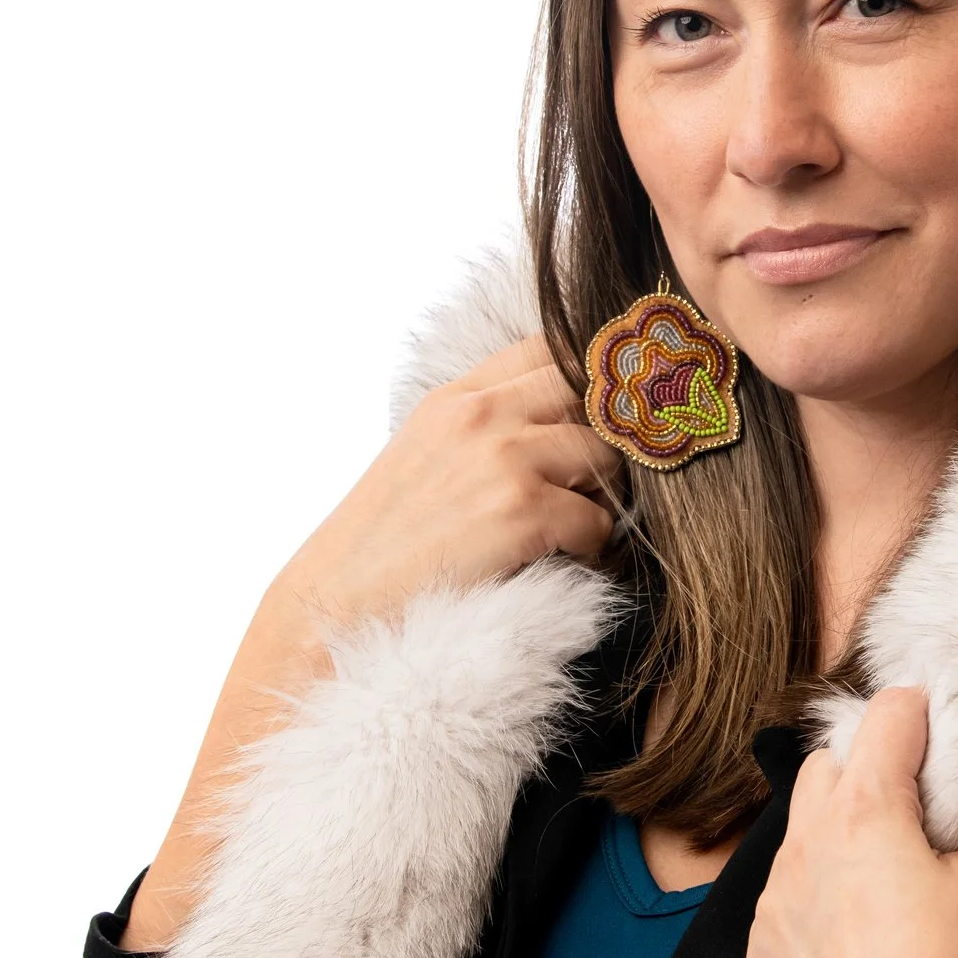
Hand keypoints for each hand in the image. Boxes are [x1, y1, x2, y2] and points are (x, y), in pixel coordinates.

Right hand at [120, 335, 621, 950]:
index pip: (559, 344)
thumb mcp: (430, 462)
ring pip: (610, 458)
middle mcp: (481, 412)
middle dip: (623, 437)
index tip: (624, 414)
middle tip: (621, 486)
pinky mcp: (519, 512)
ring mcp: (501, 457)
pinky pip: (602, 523)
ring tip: (588, 538)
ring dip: (612, 502)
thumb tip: (579, 433)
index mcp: (459, 395)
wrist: (333, 612)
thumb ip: (491, 431)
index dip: (603, 377)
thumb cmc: (388, 552)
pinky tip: (571, 573)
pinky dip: (598, 555)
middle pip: (600, 391)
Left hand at [744, 686, 957, 957]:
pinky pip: (783, 902)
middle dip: (869, 770)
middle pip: (829, 766)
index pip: (886, 714)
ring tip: (888, 878)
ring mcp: (774, 900)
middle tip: (918, 810)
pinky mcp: (761, 952)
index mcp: (863, 808)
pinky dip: (815, 902)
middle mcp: (804, 843)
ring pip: (800, 835)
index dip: (922, 717)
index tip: (945, 742)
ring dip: (837, 837)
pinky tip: (857, 938)